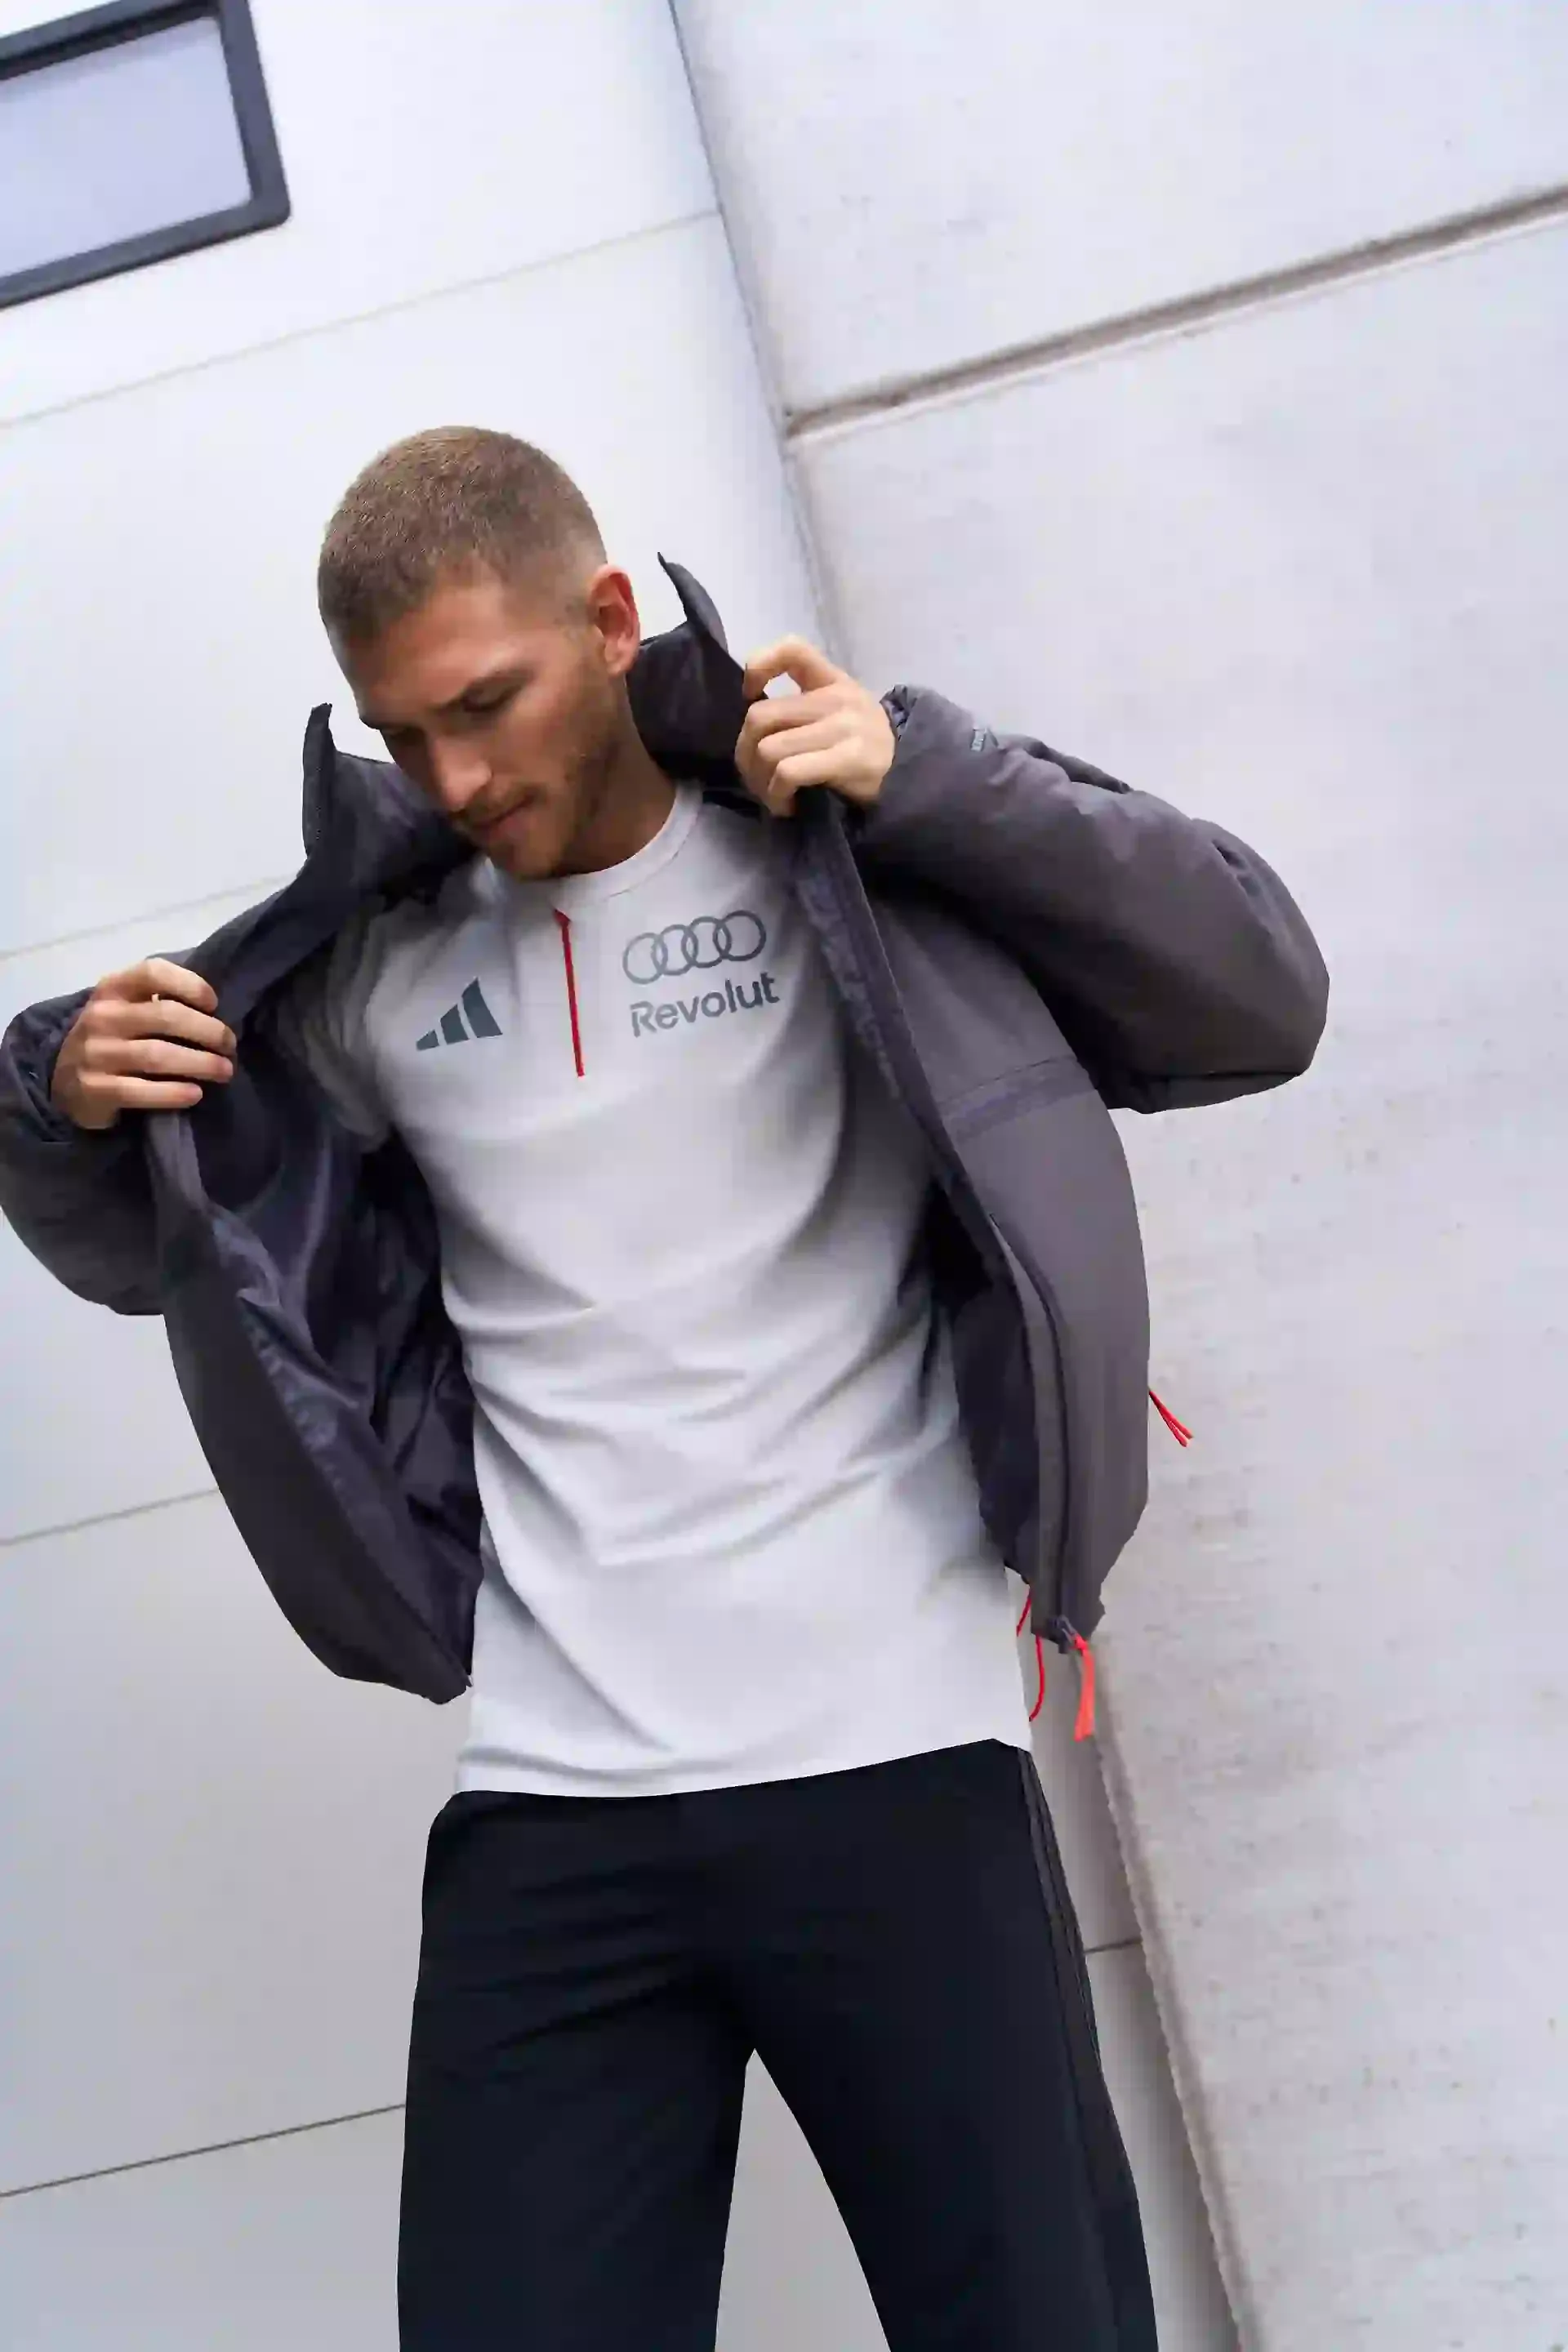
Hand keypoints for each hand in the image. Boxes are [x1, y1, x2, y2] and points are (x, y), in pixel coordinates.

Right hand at [51, 958, 234, 1131]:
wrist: (67, 1081)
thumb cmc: (114, 1038)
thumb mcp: (127, 1008)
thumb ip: (160, 1001)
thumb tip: (216, 1013)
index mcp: (113, 988)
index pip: (153, 972)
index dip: (190, 985)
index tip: (214, 1005)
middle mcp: (101, 1016)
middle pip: (166, 1016)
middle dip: (208, 1031)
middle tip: (229, 1046)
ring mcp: (95, 1053)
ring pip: (158, 1055)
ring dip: (201, 1064)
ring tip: (225, 1071)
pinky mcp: (94, 1088)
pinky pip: (141, 1091)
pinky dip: (174, 1093)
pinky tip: (196, 1094)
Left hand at [736, 638, 895, 815]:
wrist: (909, 773)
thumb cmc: (864, 743)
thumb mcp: (841, 709)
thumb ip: (801, 705)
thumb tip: (751, 729)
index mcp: (831, 680)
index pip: (793, 649)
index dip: (760, 666)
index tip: (752, 695)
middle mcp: (836, 699)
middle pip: (760, 717)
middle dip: (745, 753)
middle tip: (756, 775)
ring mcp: (843, 728)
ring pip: (768, 750)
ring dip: (759, 782)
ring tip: (772, 795)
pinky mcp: (848, 759)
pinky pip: (788, 773)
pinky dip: (777, 795)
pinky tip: (787, 805)